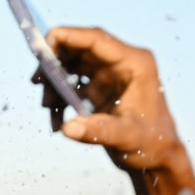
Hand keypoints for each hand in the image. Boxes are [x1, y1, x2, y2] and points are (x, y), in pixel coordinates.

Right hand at [40, 26, 183, 173]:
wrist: (157, 157)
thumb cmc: (151, 144)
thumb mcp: (126, 138)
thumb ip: (98, 131)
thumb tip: (68, 128)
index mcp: (134, 63)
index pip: (96, 39)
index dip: (67, 37)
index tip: (41, 47)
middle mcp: (122, 63)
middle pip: (80, 48)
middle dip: (55, 62)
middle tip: (37, 81)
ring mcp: (111, 74)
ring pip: (73, 66)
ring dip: (55, 83)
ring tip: (47, 107)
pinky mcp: (102, 88)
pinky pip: (74, 85)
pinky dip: (61, 98)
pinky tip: (58, 121)